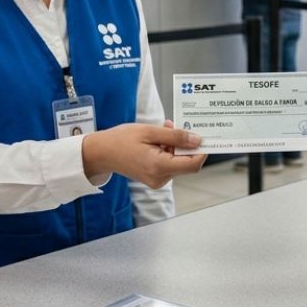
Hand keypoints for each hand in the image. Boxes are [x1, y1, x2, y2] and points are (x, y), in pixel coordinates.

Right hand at [83, 120, 205, 187]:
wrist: (102, 152)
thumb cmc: (122, 140)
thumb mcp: (150, 132)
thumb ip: (175, 136)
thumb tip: (197, 140)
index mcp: (159, 166)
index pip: (193, 164)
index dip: (202, 151)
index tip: (204, 137)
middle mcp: (160, 178)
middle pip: (186, 163)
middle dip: (184, 144)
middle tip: (173, 126)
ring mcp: (157, 180)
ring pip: (178, 162)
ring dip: (175, 145)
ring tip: (162, 130)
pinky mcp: (155, 178)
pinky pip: (170, 164)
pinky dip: (168, 151)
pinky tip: (158, 140)